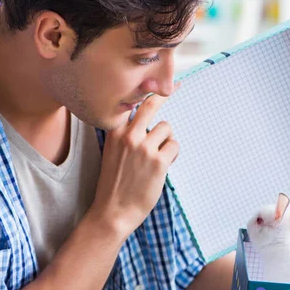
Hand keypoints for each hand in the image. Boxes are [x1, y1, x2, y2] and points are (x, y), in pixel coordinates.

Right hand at [90, 93, 178, 237]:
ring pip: (167, 128)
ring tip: (156, 157)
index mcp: (113, 131)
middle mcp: (128, 135)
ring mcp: (143, 147)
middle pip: (151, 103)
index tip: (158, 77)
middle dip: (165, 94)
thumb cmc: (114, 183)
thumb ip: (124, 133)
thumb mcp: (112, 151)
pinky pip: (174, 146)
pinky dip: (172, 155)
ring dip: (166, 140)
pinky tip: (161, 167)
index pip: (130, 101)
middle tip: (177, 85)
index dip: (146, 88)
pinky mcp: (158, 161)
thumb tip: (144, 118)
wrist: (112, 212)